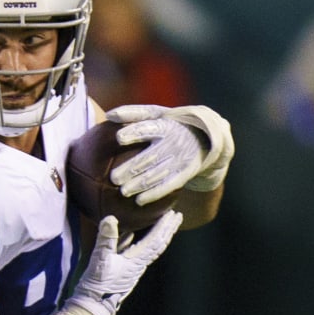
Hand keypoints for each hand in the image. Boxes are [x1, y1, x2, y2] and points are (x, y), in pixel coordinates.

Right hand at [65, 210, 181, 314]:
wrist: (94, 304)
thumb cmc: (98, 283)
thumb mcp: (100, 259)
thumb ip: (106, 239)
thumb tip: (110, 218)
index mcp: (136, 261)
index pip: (155, 240)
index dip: (163, 226)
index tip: (172, 213)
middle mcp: (139, 264)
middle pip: (159, 244)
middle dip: (168, 229)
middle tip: (178, 215)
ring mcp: (133, 268)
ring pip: (152, 249)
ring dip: (160, 235)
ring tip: (166, 224)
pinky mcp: (126, 270)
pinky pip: (140, 253)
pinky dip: (143, 242)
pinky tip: (136, 234)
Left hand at [107, 104, 235, 203]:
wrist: (205, 138)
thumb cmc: (171, 123)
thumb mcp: (156, 114)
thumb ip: (132, 113)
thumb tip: (108, 115)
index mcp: (164, 126)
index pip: (148, 128)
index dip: (134, 132)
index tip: (119, 138)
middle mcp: (172, 142)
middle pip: (149, 157)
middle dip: (131, 168)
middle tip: (113, 178)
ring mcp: (179, 159)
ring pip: (157, 174)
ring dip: (140, 184)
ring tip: (123, 192)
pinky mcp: (184, 173)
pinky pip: (168, 186)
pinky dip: (154, 194)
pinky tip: (139, 201)